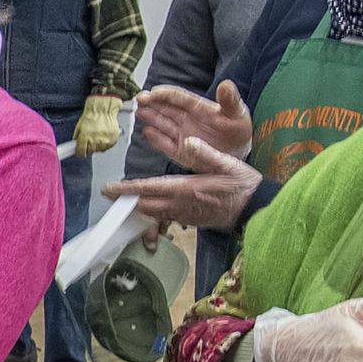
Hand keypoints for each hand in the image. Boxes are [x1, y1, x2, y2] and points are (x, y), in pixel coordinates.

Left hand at [73, 95, 123, 157]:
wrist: (103, 109)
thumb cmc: (92, 115)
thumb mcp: (79, 126)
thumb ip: (77, 137)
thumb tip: (74, 144)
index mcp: (85, 138)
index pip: (81, 152)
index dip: (79, 152)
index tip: (80, 151)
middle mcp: (95, 141)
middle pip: (90, 152)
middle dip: (88, 148)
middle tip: (88, 142)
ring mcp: (105, 141)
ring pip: (99, 150)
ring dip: (97, 146)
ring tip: (97, 137)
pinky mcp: (113, 140)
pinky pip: (108, 147)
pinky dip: (105, 143)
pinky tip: (103, 136)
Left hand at [103, 136, 260, 230]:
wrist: (255, 208)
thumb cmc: (243, 185)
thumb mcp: (228, 164)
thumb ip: (206, 153)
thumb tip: (188, 141)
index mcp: (186, 189)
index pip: (150, 188)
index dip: (127, 189)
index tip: (109, 189)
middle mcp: (181, 204)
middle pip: (145, 204)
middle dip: (125, 201)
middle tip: (107, 196)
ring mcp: (185, 214)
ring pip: (153, 213)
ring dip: (135, 208)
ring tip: (120, 202)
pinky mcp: (190, 220)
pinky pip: (164, 217)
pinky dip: (150, 213)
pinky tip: (145, 209)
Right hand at [135, 81, 252, 162]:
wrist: (238, 154)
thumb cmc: (238, 131)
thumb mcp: (238, 114)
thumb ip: (231, 100)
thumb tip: (226, 84)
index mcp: (198, 108)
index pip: (178, 97)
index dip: (165, 94)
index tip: (154, 92)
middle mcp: (186, 119)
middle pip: (165, 108)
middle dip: (152, 103)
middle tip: (140, 99)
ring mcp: (181, 134)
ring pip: (162, 123)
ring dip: (151, 117)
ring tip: (140, 112)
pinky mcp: (179, 151)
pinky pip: (165, 144)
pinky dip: (156, 139)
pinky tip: (148, 132)